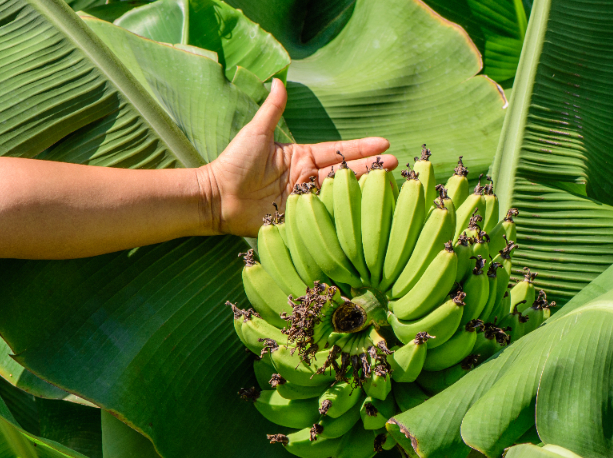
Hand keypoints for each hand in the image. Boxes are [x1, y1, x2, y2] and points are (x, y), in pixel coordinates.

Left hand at [197, 79, 397, 236]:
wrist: (216, 197)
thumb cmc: (234, 163)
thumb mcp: (256, 133)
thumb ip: (272, 110)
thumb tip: (279, 81)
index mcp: (302, 157)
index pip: (338, 151)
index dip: (361, 147)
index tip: (385, 142)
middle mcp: (308, 178)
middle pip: (345, 172)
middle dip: (371, 168)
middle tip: (396, 165)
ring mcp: (305, 200)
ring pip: (340, 194)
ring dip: (363, 191)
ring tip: (388, 187)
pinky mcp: (299, 220)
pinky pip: (325, 216)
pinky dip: (344, 214)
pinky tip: (363, 214)